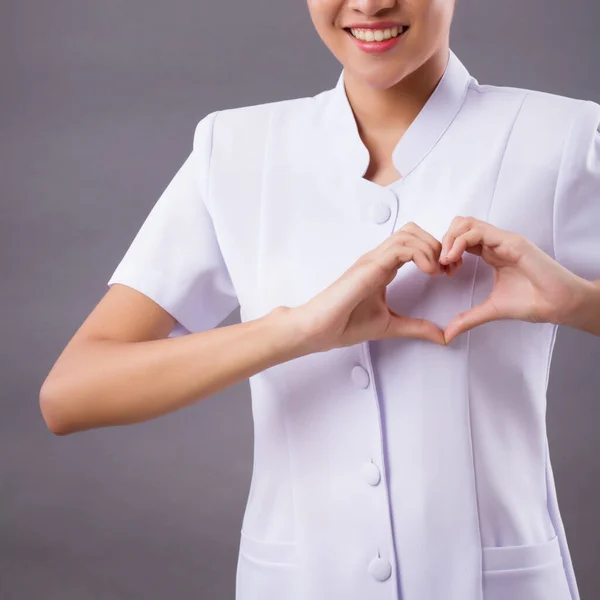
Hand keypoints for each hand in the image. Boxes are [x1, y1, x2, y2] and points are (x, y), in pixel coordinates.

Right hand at [294, 222, 450, 352]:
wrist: (319, 329)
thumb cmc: (344, 324)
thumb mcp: (390, 326)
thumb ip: (416, 327)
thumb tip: (441, 336)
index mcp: (382, 268)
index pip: (413, 243)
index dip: (436, 253)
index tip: (448, 273)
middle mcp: (378, 259)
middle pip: (414, 231)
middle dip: (437, 245)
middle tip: (449, 269)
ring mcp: (373, 259)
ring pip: (409, 233)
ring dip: (431, 248)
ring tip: (439, 271)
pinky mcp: (370, 265)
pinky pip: (401, 247)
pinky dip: (421, 254)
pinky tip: (428, 272)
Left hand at [439, 216, 586, 343]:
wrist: (558, 304)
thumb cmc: (532, 302)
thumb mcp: (490, 310)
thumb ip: (468, 319)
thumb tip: (447, 335)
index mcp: (491, 253)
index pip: (461, 238)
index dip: (446, 250)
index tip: (442, 270)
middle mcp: (495, 243)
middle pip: (460, 225)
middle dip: (444, 241)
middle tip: (442, 264)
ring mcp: (503, 240)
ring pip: (467, 224)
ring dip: (450, 239)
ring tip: (446, 261)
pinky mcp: (510, 242)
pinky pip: (478, 232)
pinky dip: (459, 242)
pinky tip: (454, 259)